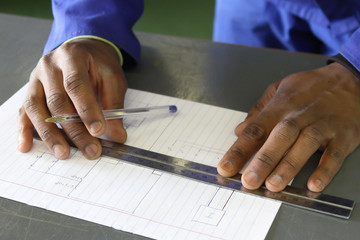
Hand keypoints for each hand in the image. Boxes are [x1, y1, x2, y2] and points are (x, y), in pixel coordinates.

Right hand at [17, 39, 126, 158]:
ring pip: (36, 108)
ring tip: (63, 153)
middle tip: (90, 150)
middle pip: (57, 101)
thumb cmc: (98, 64)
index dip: (87, 110)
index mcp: (72, 56)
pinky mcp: (31, 91)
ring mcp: (36, 79)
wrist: (84, 51)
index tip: (98, 131)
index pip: (76, 85)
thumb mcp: (112, 78)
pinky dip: (25, 130)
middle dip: (74, 130)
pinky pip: (24, 112)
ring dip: (50, 134)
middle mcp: (49, 66)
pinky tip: (26, 145)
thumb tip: (118, 136)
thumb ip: (114, 105)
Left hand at [217, 63, 359, 191]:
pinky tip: (313, 184)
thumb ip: (258, 111)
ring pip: (304, 146)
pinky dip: (325, 170)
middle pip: (279, 138)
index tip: (225, 167)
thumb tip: (239, 131)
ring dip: (289, 166)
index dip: (239, 149)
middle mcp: (299, 115)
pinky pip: (334, 154)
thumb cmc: (311, 87)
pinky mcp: (343, 136)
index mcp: (281, 105)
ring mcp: (322, 125)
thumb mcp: (280, 89)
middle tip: (248, 181)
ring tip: (273, 185)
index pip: (256, 129)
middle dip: (263, 160)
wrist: (351, 80)